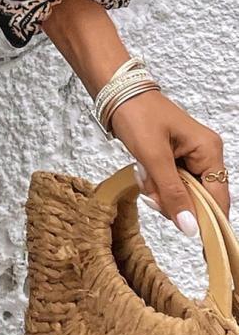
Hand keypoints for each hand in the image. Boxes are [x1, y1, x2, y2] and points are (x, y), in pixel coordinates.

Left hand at [109, 89, 228, 234]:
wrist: (116, 93)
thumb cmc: (137, 115)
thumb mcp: (153, 156)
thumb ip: (172, 193)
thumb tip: (191, 228)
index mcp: (208, 151)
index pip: (217, 197)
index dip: (207, 220)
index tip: (196, 241)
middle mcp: (205, 154)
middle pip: (197, 198)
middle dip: (170, 199)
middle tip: (149, 189)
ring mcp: (190, 156)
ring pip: (180, 192)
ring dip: (158, 190)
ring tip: (143, 171)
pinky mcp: (174, 158)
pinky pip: (168, 182)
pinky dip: (153, 182)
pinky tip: (142, 170)